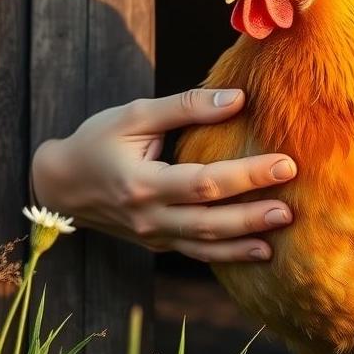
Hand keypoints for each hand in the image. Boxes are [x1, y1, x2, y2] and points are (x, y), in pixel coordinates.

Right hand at [31, 88, 295, 260]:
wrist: (60, 184)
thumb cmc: (98, 141)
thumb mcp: (134, 114)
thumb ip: (185, 107)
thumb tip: (237, 98)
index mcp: (142, 183)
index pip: (204, 183)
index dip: (247, 176)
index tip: (285, 164)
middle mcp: (149, 217)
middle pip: (210, 222)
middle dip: (254, 215)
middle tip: (293, 208)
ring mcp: (153, 236)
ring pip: (205, 246)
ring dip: (245, 243)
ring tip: (282, 235)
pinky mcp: (157, 244)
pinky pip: (197, 253)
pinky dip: (227, 255)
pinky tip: (258, 251)